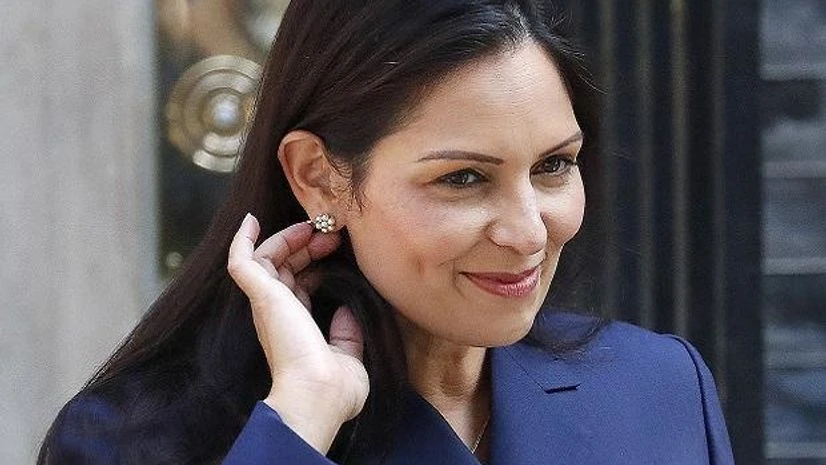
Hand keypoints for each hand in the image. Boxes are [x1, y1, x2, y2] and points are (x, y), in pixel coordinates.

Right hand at [227, 214, 368, 453]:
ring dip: (287, 237)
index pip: (299, 286)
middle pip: (283, 267)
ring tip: (312, 225)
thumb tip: (346, 311)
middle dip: (305, 245)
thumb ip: (347, 335)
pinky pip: (242, 261)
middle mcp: (278, 314)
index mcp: (296, 327)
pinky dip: (243, 240)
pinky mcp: (262, 295)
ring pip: (266, 259)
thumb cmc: (334, 389)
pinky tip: (250, 220)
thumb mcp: (350, 358)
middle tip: (329, 233)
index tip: (336, 250)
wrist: (317, 396)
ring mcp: (268, 304)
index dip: (315, 264)